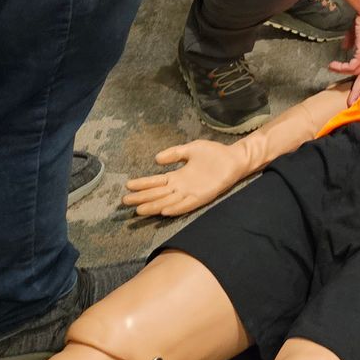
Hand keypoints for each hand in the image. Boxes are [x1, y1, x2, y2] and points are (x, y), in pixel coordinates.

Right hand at [121, 140, 245, 217]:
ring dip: (154, 206)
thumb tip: (156, 159)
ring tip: (139, 209)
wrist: (234, 158)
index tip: (127, 185)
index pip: (156, 182)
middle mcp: (181, 187)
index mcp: (178, 176)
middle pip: (157, 194)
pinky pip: (186, 205)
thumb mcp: (190, 149)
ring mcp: (191, 193)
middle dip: (142, 197)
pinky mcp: (202, 196)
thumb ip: (174, 154)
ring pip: (168, 202)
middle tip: (125, 201)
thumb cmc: (214, 153)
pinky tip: (164, 210)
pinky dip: (175, 208)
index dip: (142, 184)